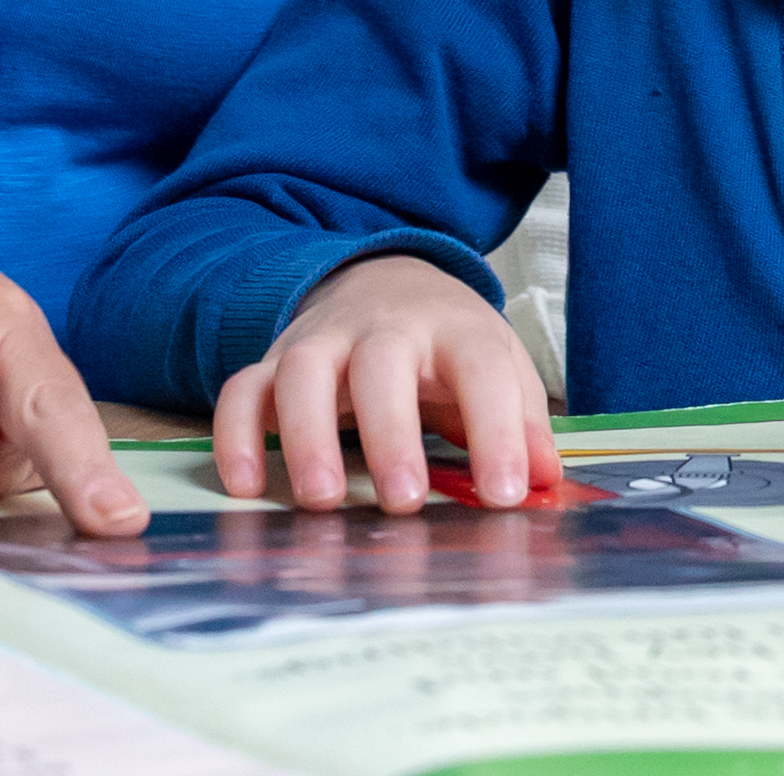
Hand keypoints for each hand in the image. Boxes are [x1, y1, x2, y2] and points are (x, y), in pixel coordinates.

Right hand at [212, 253, 558, 515]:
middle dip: (389, 433)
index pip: (481, 370)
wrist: (385, 282)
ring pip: (302, 371)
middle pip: (381, 364)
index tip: (506, 495)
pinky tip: (246, 486)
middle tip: (403, 501)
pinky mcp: (272, 362)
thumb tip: (547, 482)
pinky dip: (236, 435)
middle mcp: (383, 328)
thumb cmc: (448, 347)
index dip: (498, 431)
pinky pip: (241, 390)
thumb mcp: (499, 370)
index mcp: (454, 330)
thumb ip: (523, 424)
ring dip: (307, 435)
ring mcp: (322, 340)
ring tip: (322, 501)